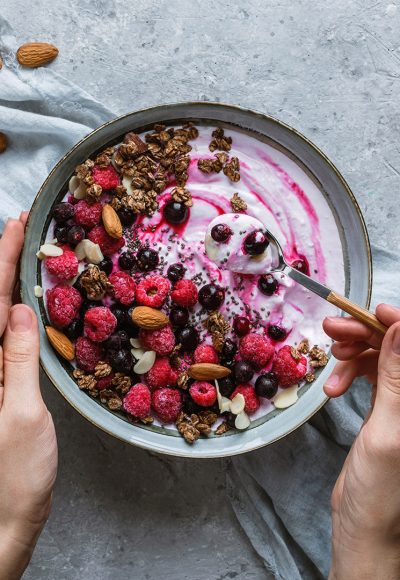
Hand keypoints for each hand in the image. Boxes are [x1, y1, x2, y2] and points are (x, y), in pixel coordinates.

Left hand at [0, 218, 56, 579]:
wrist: (5, 518)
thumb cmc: (13, 476)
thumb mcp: (21, 415)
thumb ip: (17, 360)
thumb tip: (19, 309)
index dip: (0, 261)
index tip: (14, 226)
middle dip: (2, 262)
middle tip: (18, 227)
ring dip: (7, 283)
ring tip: (22, 252)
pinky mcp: (1, 387)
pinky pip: (7, 341)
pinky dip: (15, 314)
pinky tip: (26, 302)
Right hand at [324, 307, 399, 578]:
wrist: (364, 521)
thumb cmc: (382, 488)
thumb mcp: (388, 430)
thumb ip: (395, 378)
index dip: (397, 323)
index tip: (370, 311)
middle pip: (396, 346)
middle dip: (365, 333)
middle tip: (332, 329)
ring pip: (380, 356)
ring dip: (353, 353)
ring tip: (330, 363)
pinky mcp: (386, 406)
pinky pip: (369, 373)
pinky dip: (349, 372)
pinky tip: (334, 386)